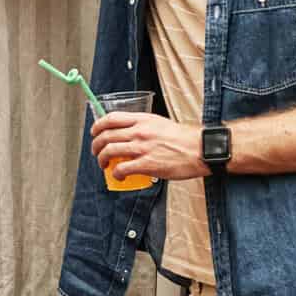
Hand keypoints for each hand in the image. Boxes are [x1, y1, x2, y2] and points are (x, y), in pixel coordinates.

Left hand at [90, 112, 206, 180]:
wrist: (201, 149)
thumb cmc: (184, 138)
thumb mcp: (160, 123)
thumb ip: (143, 126)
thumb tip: (130, 133)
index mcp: (142, 119)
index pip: (111, 118)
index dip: (98, 126)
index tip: (94, 132)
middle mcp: (139, 131)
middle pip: (106, 136)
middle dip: (96, 145)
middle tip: (96, 152)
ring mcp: (142, 148)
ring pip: (109, 151)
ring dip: (101, 159)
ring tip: (103, 165)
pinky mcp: (147, 164)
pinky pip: (122, 169)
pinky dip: (116, 174)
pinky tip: (118, 177)